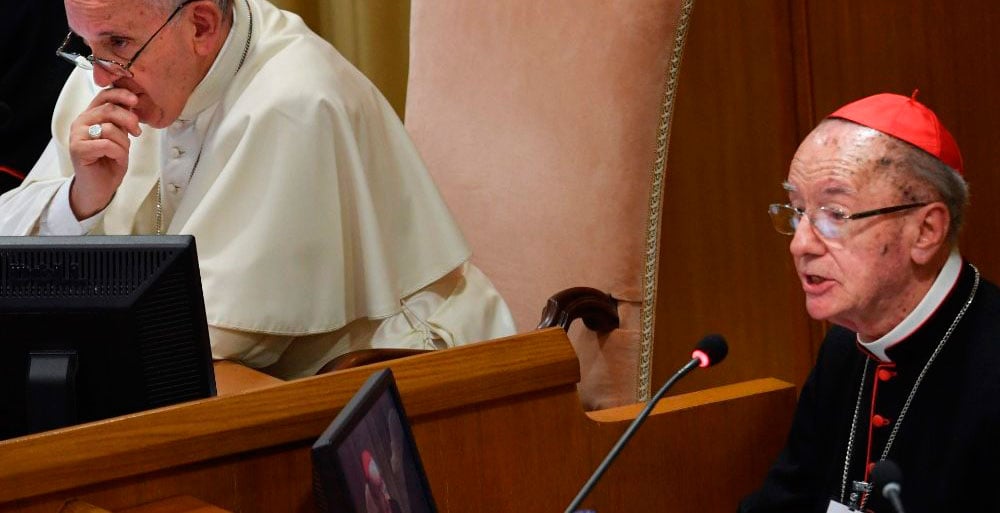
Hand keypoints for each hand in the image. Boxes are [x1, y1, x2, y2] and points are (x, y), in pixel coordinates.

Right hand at [67, 88, 142, 218]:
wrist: (99, 187)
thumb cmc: (109, 162)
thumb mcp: (120, 137)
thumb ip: (121, 120)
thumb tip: (132, 103)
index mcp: (90, 116)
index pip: (103, 96)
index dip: (120, 94)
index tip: (135, 100)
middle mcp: (81, 121)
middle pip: (109, 109)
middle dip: (128, 120)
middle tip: (137, 131)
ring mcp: (77, 135)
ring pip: (110, 128)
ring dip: (123, 142)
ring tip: (122, 151)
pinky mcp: (77, 149)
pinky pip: (107, 144)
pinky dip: (118, 153)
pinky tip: (116, 159)